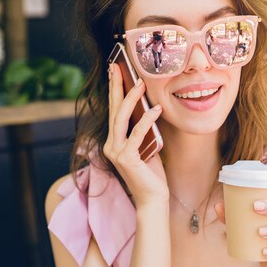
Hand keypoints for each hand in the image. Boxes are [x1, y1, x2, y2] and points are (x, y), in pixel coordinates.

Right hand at [102, 64, 167, 204]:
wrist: (152, 199)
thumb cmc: (151, 174)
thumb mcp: (147, 146)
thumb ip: (143, 130)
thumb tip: (149, 107)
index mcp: (114, 142)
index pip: (114, 111)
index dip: (114, 90)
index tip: (116, 70)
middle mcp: (110, 145)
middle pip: (114, 110)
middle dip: (116, 87)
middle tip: (118, 67)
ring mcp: (116, 152)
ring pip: (122, 119)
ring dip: (131, 100)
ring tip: (140, 84)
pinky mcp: (127, 159)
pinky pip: (137, 134)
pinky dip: (147, 121)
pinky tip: (156, 109)